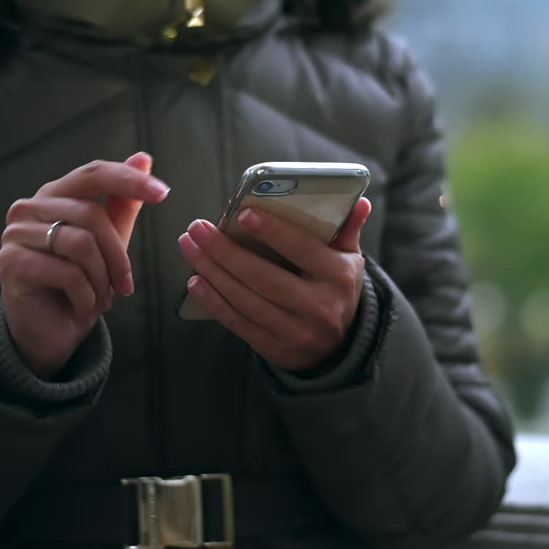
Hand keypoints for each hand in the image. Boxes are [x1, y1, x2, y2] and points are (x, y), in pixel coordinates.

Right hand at [0, 153, 169, 378]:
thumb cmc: (78, 281)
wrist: (48, 329)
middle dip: (118, 255)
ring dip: (102, 280)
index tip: (163, 193)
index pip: (94, 173)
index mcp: (55, 194)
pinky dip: (86, 295)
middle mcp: (29, 208)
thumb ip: (122, 202)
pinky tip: (83, 306)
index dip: (129, 180)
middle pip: (91, 214)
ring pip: (81, 244)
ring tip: (103, 298)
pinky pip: (67, 273)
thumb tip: (143, 158)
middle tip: (126, 286)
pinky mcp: (11, 264)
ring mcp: (16, 234)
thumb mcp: (108, 240)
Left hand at [179, 198, 372, 371]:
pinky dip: (214, 302)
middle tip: (197, 228)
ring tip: (190, 248)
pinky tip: (195, 281)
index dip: (272, 232)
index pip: (302, 249)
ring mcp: (296, 331)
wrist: (340, 346)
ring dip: (213, 273)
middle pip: (265, 277)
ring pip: (247, 301)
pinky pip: (239, 323)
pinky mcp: (275, 348)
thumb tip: (359, 200)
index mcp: (339, 276)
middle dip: (226, 252)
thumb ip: (348, 229)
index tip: (243, 213)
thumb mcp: (349, 259)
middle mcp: (319, 306)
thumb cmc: (336, 288)